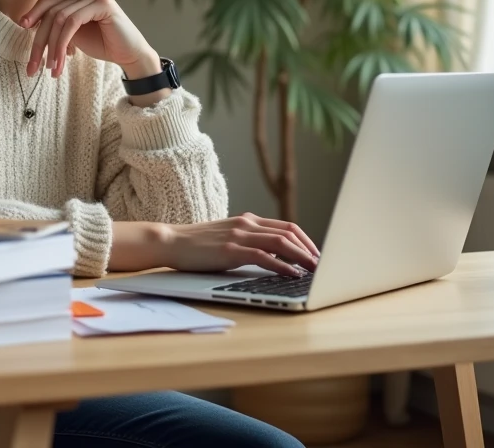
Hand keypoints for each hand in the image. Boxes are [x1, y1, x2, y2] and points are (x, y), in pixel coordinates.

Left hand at [19, 0, 158, 79]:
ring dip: (52, 47)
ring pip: (60, 18)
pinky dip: (62, 44)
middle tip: (33, 64)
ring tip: (51, 68)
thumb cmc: (103, 44)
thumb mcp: (73, 34)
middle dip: (39, 39)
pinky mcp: (103, 4)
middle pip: (52, 10)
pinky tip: (61, 62)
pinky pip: (73, 22)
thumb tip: (29, 24)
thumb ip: (57, 26)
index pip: (50, 1)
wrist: (130, 55)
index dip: (34, 13)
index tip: (23, 27)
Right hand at [162, 213, 320, 276]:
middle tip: (322, 265)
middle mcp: (247, 224)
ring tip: (314, 270)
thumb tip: (273, 257)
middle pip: (289, 233)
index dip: (306, 240)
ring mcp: (239, 235)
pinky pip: (264, 256)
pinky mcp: (231, 250)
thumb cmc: (197, 244)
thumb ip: (248, 241)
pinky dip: (282, 266)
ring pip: (281, 243)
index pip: (286, 226)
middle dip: (310, 250)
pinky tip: (291, 274)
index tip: (317, 255)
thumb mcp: (227, 237)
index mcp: (248, 220)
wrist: (171, 241)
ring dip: (302, 257)